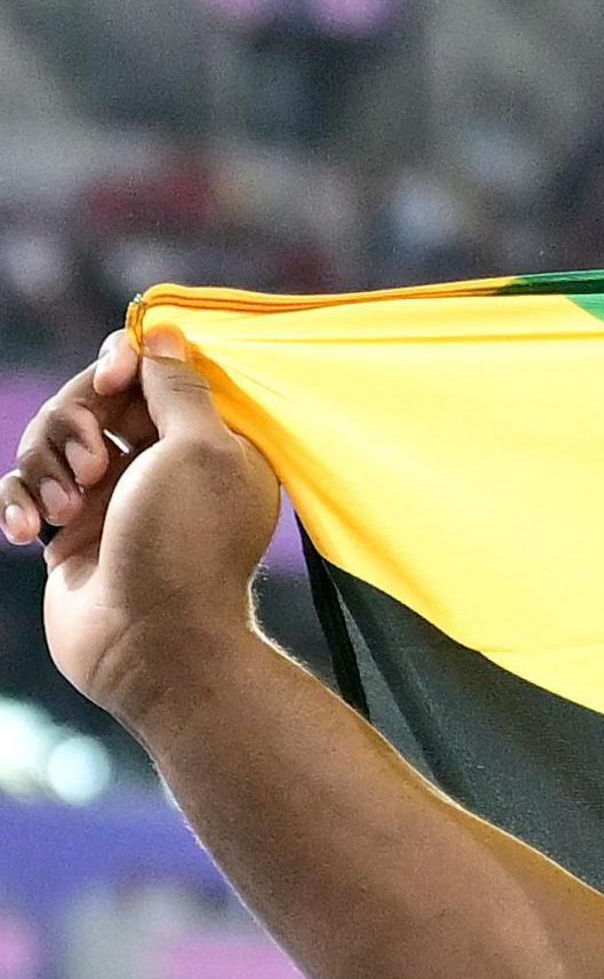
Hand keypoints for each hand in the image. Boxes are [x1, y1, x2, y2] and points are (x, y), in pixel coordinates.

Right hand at [0, 328, 281, 724]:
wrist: (152, 646)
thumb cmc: (184, 547)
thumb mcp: (199, 450)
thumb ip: (179, 388)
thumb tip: (166, 333)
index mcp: (209, 445)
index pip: (153, 375)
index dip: (123, 366)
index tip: (113, 378)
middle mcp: (162, 469)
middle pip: (90, 403)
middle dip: (75, 422)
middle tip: (92, 465)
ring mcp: (112, 501)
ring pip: (50, 443)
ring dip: (45, 468)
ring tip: (65, 511)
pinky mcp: (70, 533)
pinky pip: (24, 490)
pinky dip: (19, 503)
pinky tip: (26, 531)